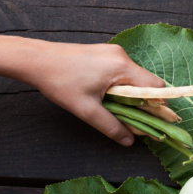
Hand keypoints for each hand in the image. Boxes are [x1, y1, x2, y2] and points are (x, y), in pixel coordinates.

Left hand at [26, 42, 165, 146]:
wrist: (35, 59)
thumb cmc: (59, 82)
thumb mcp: (86, 110)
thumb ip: (111, 126)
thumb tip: (129, 141)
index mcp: (122, 67)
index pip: (156, 87)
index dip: (158, 106)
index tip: (152, 121)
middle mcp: (122, 56)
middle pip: (147, 82)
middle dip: (143, 102)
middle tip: (133, 119)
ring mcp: (113, 52)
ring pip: (134, 78)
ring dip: (130, 95)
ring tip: (115, 108)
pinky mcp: (104, 53)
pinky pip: (123, 72)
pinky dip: (121, 86)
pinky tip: (106, 96)